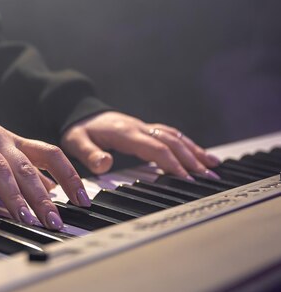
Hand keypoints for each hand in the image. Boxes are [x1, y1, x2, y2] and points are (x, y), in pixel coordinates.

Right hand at [0, 99, 90, 228]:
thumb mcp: (5, 150)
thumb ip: (28, 169)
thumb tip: (53, 189)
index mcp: (17, 142)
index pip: (52, 154)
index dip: (69, 176)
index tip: (82, 200)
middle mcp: (2, 141)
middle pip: (27, 167)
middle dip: (42, 197)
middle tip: (54, 221)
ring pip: (2, 170)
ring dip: (15, 196)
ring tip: (26, 219)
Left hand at [60, 111, 220, 178]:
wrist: (78, 113)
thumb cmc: (78, 130)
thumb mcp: (76, 142)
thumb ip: (90, 154)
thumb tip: (105, 164)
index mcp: (125, 132)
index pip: (155, 148)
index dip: (172, 163)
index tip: (187, 178)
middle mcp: (139, 128)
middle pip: (172, 142)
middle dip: (192, 160)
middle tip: (209, 179)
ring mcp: (144, 127)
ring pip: (175, 137)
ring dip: (195, 151)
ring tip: (214, 167)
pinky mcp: (145, 129)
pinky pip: (171, 135)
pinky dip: (188, 144)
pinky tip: (200, 154)